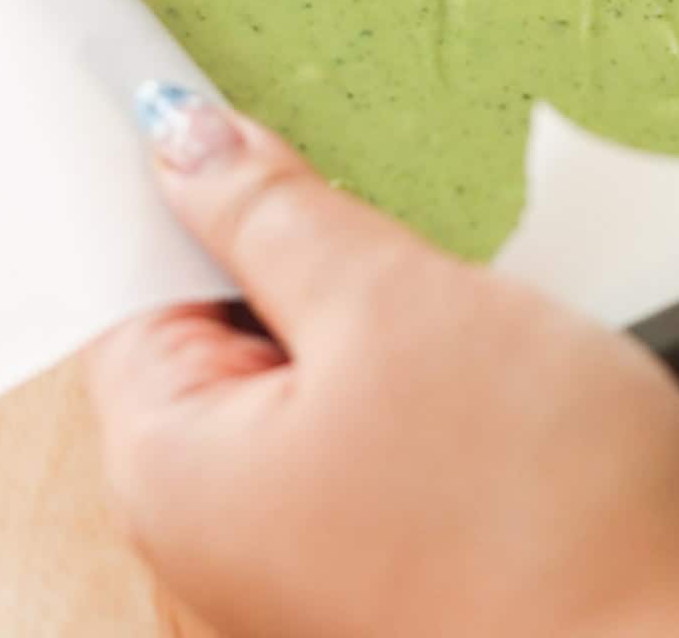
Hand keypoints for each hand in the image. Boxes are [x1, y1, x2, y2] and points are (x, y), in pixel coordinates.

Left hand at [86, 85, 678, 637]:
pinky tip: (482, 377)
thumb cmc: (537, 507)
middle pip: (228, 325)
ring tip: (455, 325)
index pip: (141, 285)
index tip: (258, 135)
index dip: (199, 195)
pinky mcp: (387, 540)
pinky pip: (370, 415)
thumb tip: (188, 143)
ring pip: (315, 364)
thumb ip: (273, 214)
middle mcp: (220, 527)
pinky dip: (412, 367)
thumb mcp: (391, 303)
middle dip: (304, 258)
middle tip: (393, 251)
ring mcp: (307, 542)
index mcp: (174, 470)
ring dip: (373, 311)